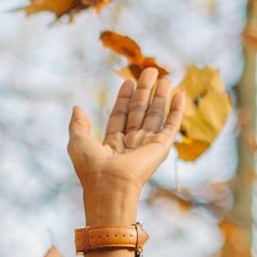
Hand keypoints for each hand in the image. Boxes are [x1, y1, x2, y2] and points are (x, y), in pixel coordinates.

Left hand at [67, 66, 186, 205]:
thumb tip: (76, 107)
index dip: (124, 98)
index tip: (128, 81)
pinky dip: (176, 110)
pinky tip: (180, 95)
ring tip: (165, 78)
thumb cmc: (92, 167)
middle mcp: (131, 144)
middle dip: (144, 91)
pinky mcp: (161, 147)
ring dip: (161, 97)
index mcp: (112, 144)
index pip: (121, 115)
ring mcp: (147, 145)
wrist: (111, 185)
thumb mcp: (78, 142)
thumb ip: (78, 124)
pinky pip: (171, 125)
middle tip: (150, 71)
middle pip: (139, 111)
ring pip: (156, 115)